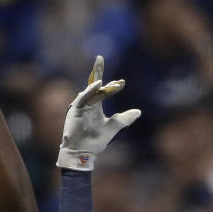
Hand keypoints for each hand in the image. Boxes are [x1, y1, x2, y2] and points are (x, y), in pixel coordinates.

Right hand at [56, 56, 140, 170]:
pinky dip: (89, 92)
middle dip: (97, 71)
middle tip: (99, 58)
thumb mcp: (113, 127)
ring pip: (89, 91)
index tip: (122, 82)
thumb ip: (124, 118)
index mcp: (95, 106)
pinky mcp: (74, 111)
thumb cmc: (95, 141)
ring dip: (96, 83)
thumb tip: (138, 111)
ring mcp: (80, 106)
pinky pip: (82, 98)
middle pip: (93, 84)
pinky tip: (97, 85)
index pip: (103, 90)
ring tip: (102, 76)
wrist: (83, 153)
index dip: (112, 85)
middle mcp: (88, 103)